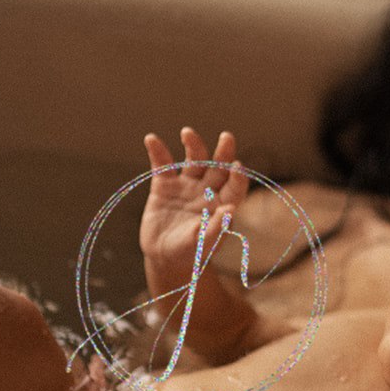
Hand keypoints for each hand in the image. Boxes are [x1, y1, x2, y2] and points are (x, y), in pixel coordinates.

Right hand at [139, 129, 249, 308]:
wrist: (164, 257)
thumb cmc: (190, 253)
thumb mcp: (203, 244)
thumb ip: (216, 227)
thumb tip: (232, 210)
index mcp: (222, 204)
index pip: (235, 186)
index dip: (238, 176)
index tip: (237, 166)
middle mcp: (207, 190)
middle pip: (218, 166)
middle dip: (223, 151)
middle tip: (227, 137)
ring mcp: (186, 185)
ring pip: (193, 159)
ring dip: (193, 144)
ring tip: (187, 133)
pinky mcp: (164, 185)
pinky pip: (162, 164)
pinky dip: (157, 151)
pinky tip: (151, 139)